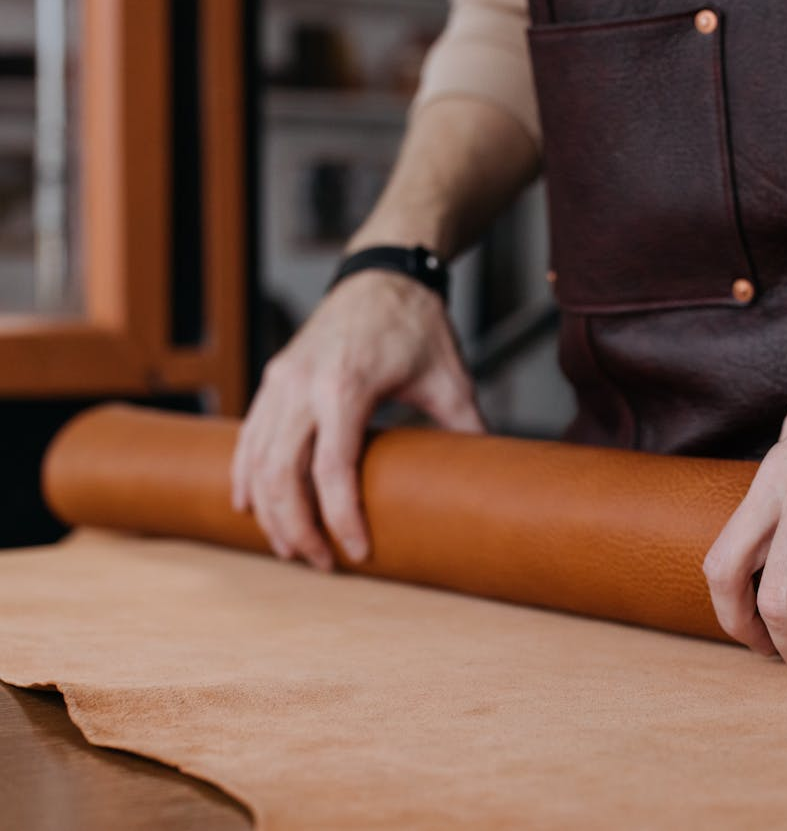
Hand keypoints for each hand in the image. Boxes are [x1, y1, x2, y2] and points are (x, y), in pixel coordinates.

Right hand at [231, 270, 483, 569]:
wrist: (383, 273)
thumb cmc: (418, 325)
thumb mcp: (451, 378)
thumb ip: (468, 429)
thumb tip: (491, 480)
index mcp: (346, 384)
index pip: (333, 467)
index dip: (340, 516)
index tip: (357, 552)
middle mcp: (303, 383)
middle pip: (282, 472)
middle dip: (296, 527)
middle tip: (321, 564)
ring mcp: (281, 380)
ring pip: (258, 459)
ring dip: (269, 511)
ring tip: (290, 549)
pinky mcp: (272, 379)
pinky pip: (248, 437)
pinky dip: (245, 476)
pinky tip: (249, 508)